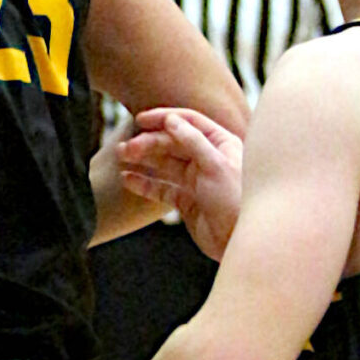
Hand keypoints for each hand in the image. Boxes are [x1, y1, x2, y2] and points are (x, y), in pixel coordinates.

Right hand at [120, 107, 244, 260]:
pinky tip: (127, 179)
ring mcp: (196, 180)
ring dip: (142, 159)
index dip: (164, 118)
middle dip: (148, 143)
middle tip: (125, 149)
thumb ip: (192, 140)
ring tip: (121, 157)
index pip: (189, 121)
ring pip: (164, 164)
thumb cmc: (235, 200)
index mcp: (221, 143)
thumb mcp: (215, 165)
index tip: (140, 120)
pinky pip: (162, 188)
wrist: (239, 241)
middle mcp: (208, 159)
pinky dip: (144, 183)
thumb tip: (170, 120)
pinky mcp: (187, 201)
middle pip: (172, 143)